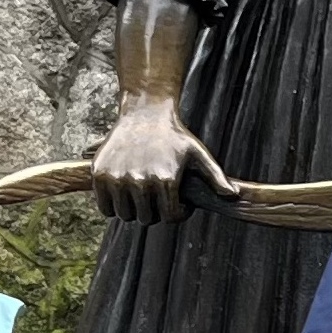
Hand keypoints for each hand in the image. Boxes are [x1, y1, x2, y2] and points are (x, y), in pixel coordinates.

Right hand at [91, 99, 235, 224]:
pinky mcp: (100, 175)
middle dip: (157, 212)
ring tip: (144, 197)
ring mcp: (117, 178)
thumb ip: (215, 176)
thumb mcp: (198, 153)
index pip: (170, 217)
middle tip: (160, 199)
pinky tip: (126, 195)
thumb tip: (232, 195)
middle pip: (147, 219)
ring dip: (135, 211)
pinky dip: (113, 207)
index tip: (180, 205)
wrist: (145, 113)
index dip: (178, 214)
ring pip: (125, 216)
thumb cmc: (174, 135)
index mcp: (165, 179)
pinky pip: (105, 208)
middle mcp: (139, 181)